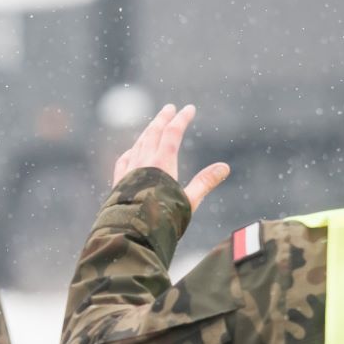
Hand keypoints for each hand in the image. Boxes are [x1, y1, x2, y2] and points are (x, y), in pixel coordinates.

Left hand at [111, 104, 230, 212]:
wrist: (130, 234)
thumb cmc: (162, 220)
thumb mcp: (189, 201)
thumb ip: (205, 182)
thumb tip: (225, 167)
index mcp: (162, 163)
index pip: (172, 133)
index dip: (181, 119)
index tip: (189, 109)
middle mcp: (143, 162)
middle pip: (153, 133)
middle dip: (162, 119)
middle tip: (169, 108)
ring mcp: (128, 171)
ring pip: (138, 144)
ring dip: (148, 132)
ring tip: (154, 125)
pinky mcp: (118, 183)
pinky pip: (125, 159)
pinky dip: (132, 150)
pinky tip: (132, 152)